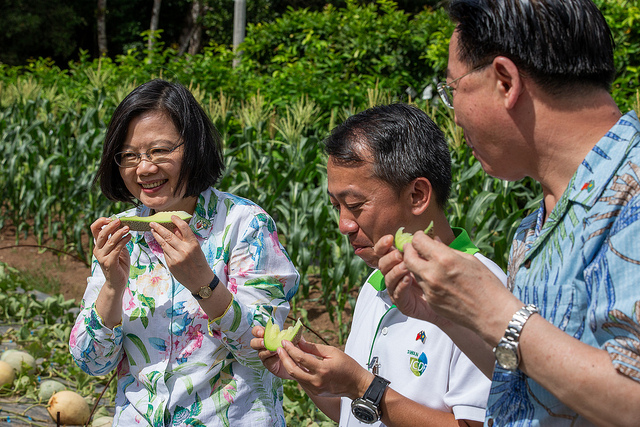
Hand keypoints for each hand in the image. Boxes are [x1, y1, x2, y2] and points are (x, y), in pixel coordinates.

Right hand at [91, 217, 130, 290]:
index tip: (111, 218)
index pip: (94, 229)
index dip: (101, 221)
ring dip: (120, 233)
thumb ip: (118, 239)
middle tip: (120, 220)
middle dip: (111, 225)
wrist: (118, 282)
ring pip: (110, 241)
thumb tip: (121, 225)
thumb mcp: (118, 249)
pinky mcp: (109, 263)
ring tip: (128, 228)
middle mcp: (98, 250)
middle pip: (101, 234)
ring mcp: (102, 257)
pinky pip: (117, 249)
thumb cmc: (119, 264)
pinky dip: (123, 241)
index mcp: (99, 245)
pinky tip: (129, 237)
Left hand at [149, 216, 213, 289]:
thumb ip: (185, 238)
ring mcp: (176, 258)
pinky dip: (163, 247)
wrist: (200, 281)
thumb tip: (175, 227)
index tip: (171, 217)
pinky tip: (161, 243)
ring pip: (163, 244)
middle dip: (159, 228)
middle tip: (152, 223)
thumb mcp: (196, 248)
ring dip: (157, 236)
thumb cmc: (199, 263)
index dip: (177, 220)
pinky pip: (165, 253)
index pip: (183, 228)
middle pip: (168, 235)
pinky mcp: (171, 265)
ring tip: (153, 230)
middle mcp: (184, 250)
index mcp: (193, 244)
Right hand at [250, 325, 293, 379]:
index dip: (257, 331)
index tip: (262, 332)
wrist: (298, 363)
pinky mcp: (269, 365)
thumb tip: (293, 329)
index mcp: (268, 336)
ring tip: (274, 350)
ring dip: (266, 351)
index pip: (257, 331)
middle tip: (264, 342)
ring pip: (260, 353)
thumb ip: (293, 334)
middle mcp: (264, 346)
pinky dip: (272, 358)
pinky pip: (267, 362)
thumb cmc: (294, 348)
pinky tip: (278, 356)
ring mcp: (265, 356)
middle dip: (258, 342)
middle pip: (253, 343)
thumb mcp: (294, 339)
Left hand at [276, 339, 373, 399]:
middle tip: (279, 348)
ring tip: (284, 354)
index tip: (284, 341)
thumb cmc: (347, 365)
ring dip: (288, 364)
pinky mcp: (315, 392)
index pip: (301, 358)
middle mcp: (316, 381)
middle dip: (284, 358)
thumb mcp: (332, 352)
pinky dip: (296, 371)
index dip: (290, 348)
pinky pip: (301, 381)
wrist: (356, 385)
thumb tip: (300, 341)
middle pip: (292, 370)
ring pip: (295, 376)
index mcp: (322, 369)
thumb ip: (314, 348)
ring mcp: (315, 389)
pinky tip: (294, 363)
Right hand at [374, 234, 448, 326]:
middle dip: (390, 258)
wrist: (445, 303)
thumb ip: (431, 249)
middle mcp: (394, 275)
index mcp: (398, 262)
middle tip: (400, 254)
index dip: (383, 245)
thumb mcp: (434, 261)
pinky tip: (408, 279)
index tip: (390, 239)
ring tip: (406, 267)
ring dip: (395, 271)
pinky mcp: (402, 303)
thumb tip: (433, 237)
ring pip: (387, 278)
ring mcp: (396, 289)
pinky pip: (396, 293)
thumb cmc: (437, 280)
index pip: (383, 252)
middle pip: (382, 264)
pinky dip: (401, 285)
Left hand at [397, 230, 517, 340]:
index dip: (418, 237)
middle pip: (408, 257)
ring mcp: (430, 290)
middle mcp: (433, 274)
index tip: (422, 237)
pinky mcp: (431, 302)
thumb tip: (434, 241)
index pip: (418, 241)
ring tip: (429, 264)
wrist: (492, 314)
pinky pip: (422, 286)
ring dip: (417, 266)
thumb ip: (447, 249)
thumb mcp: (469, 260)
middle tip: (414, 248)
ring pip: (413, 272)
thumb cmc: (487, 284)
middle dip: (410, 250)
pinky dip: (426, 280)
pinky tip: (438, 280)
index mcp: (444, 259)